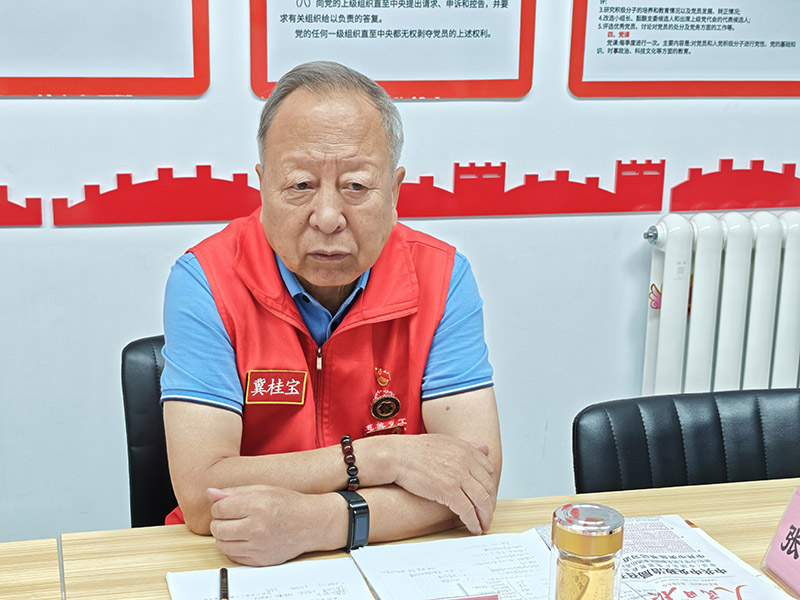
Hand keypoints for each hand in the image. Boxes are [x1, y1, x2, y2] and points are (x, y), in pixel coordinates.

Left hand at [207, 485, 329, 565]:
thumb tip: (210, 492)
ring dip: (224, 536)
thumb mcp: (263, 489)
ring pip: (222, 545)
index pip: (219, 508)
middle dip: (218, 521)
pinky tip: (243, 538)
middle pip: (217, 528)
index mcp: (257, 505)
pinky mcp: (260, 560)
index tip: (226, 506)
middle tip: (229, 517)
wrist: (310, 523)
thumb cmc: (288, 504)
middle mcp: (257, 527)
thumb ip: (234, 491)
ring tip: (236, 528)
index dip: (219, 506)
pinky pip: (233, 557)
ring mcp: (259, 546)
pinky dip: (233, 548)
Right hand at [384, 434, 496, 534]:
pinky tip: (473, 528)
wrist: (397, 456)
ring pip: (481, 500)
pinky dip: (473, 522)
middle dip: (490, 504)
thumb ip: (467, 447)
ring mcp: (459, 476)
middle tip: (488, 515)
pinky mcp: (449, 491)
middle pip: (488, 487)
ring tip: (483, 525)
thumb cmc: (415, 450)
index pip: (489, 470)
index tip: (488, 496)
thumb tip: (485, 449)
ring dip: (485, 516)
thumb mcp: (445, 442)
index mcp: (466, 449)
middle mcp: (466, 461)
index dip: (490, 486)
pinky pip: (467, 510)